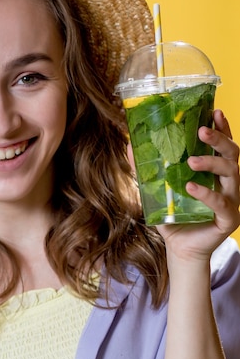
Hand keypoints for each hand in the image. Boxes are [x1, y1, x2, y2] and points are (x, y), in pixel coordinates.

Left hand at [156, 109, 239, 259]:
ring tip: (191, 162)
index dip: (222, 127)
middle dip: (219, 139)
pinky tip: (191, 188)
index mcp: (214, 170)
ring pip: (232, 173)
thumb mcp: (156, 189)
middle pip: (232, 153)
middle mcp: (227, 182)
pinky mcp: (229, 218)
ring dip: (212, 163)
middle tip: (201, 131)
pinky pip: (222, 202)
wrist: (178, 248)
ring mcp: (231, 199)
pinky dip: (207, 194)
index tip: (213, 111)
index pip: (223, 144)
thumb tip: (129, 145)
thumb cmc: (173, 215)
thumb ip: (146, 168)